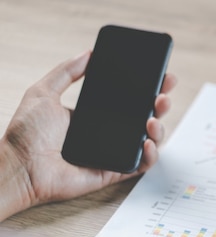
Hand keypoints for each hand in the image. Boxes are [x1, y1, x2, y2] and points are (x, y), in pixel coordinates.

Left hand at [0, 51, 176, 219]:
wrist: (21, 166)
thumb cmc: (25, 134)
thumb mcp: (43, 92)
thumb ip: (66, 71)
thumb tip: (88, 54)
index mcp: (95, 114)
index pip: (129, 99)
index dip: (148, 88)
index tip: (161, 76)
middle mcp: (108, 133)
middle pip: (145, 117)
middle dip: (160, 104)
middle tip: (162, 95)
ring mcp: (114, 152)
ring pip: (149, 140)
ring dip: (158, 129)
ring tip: (152, 120)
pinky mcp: (115, 172)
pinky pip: (141, 165)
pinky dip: (150, 155)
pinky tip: (146, 142)